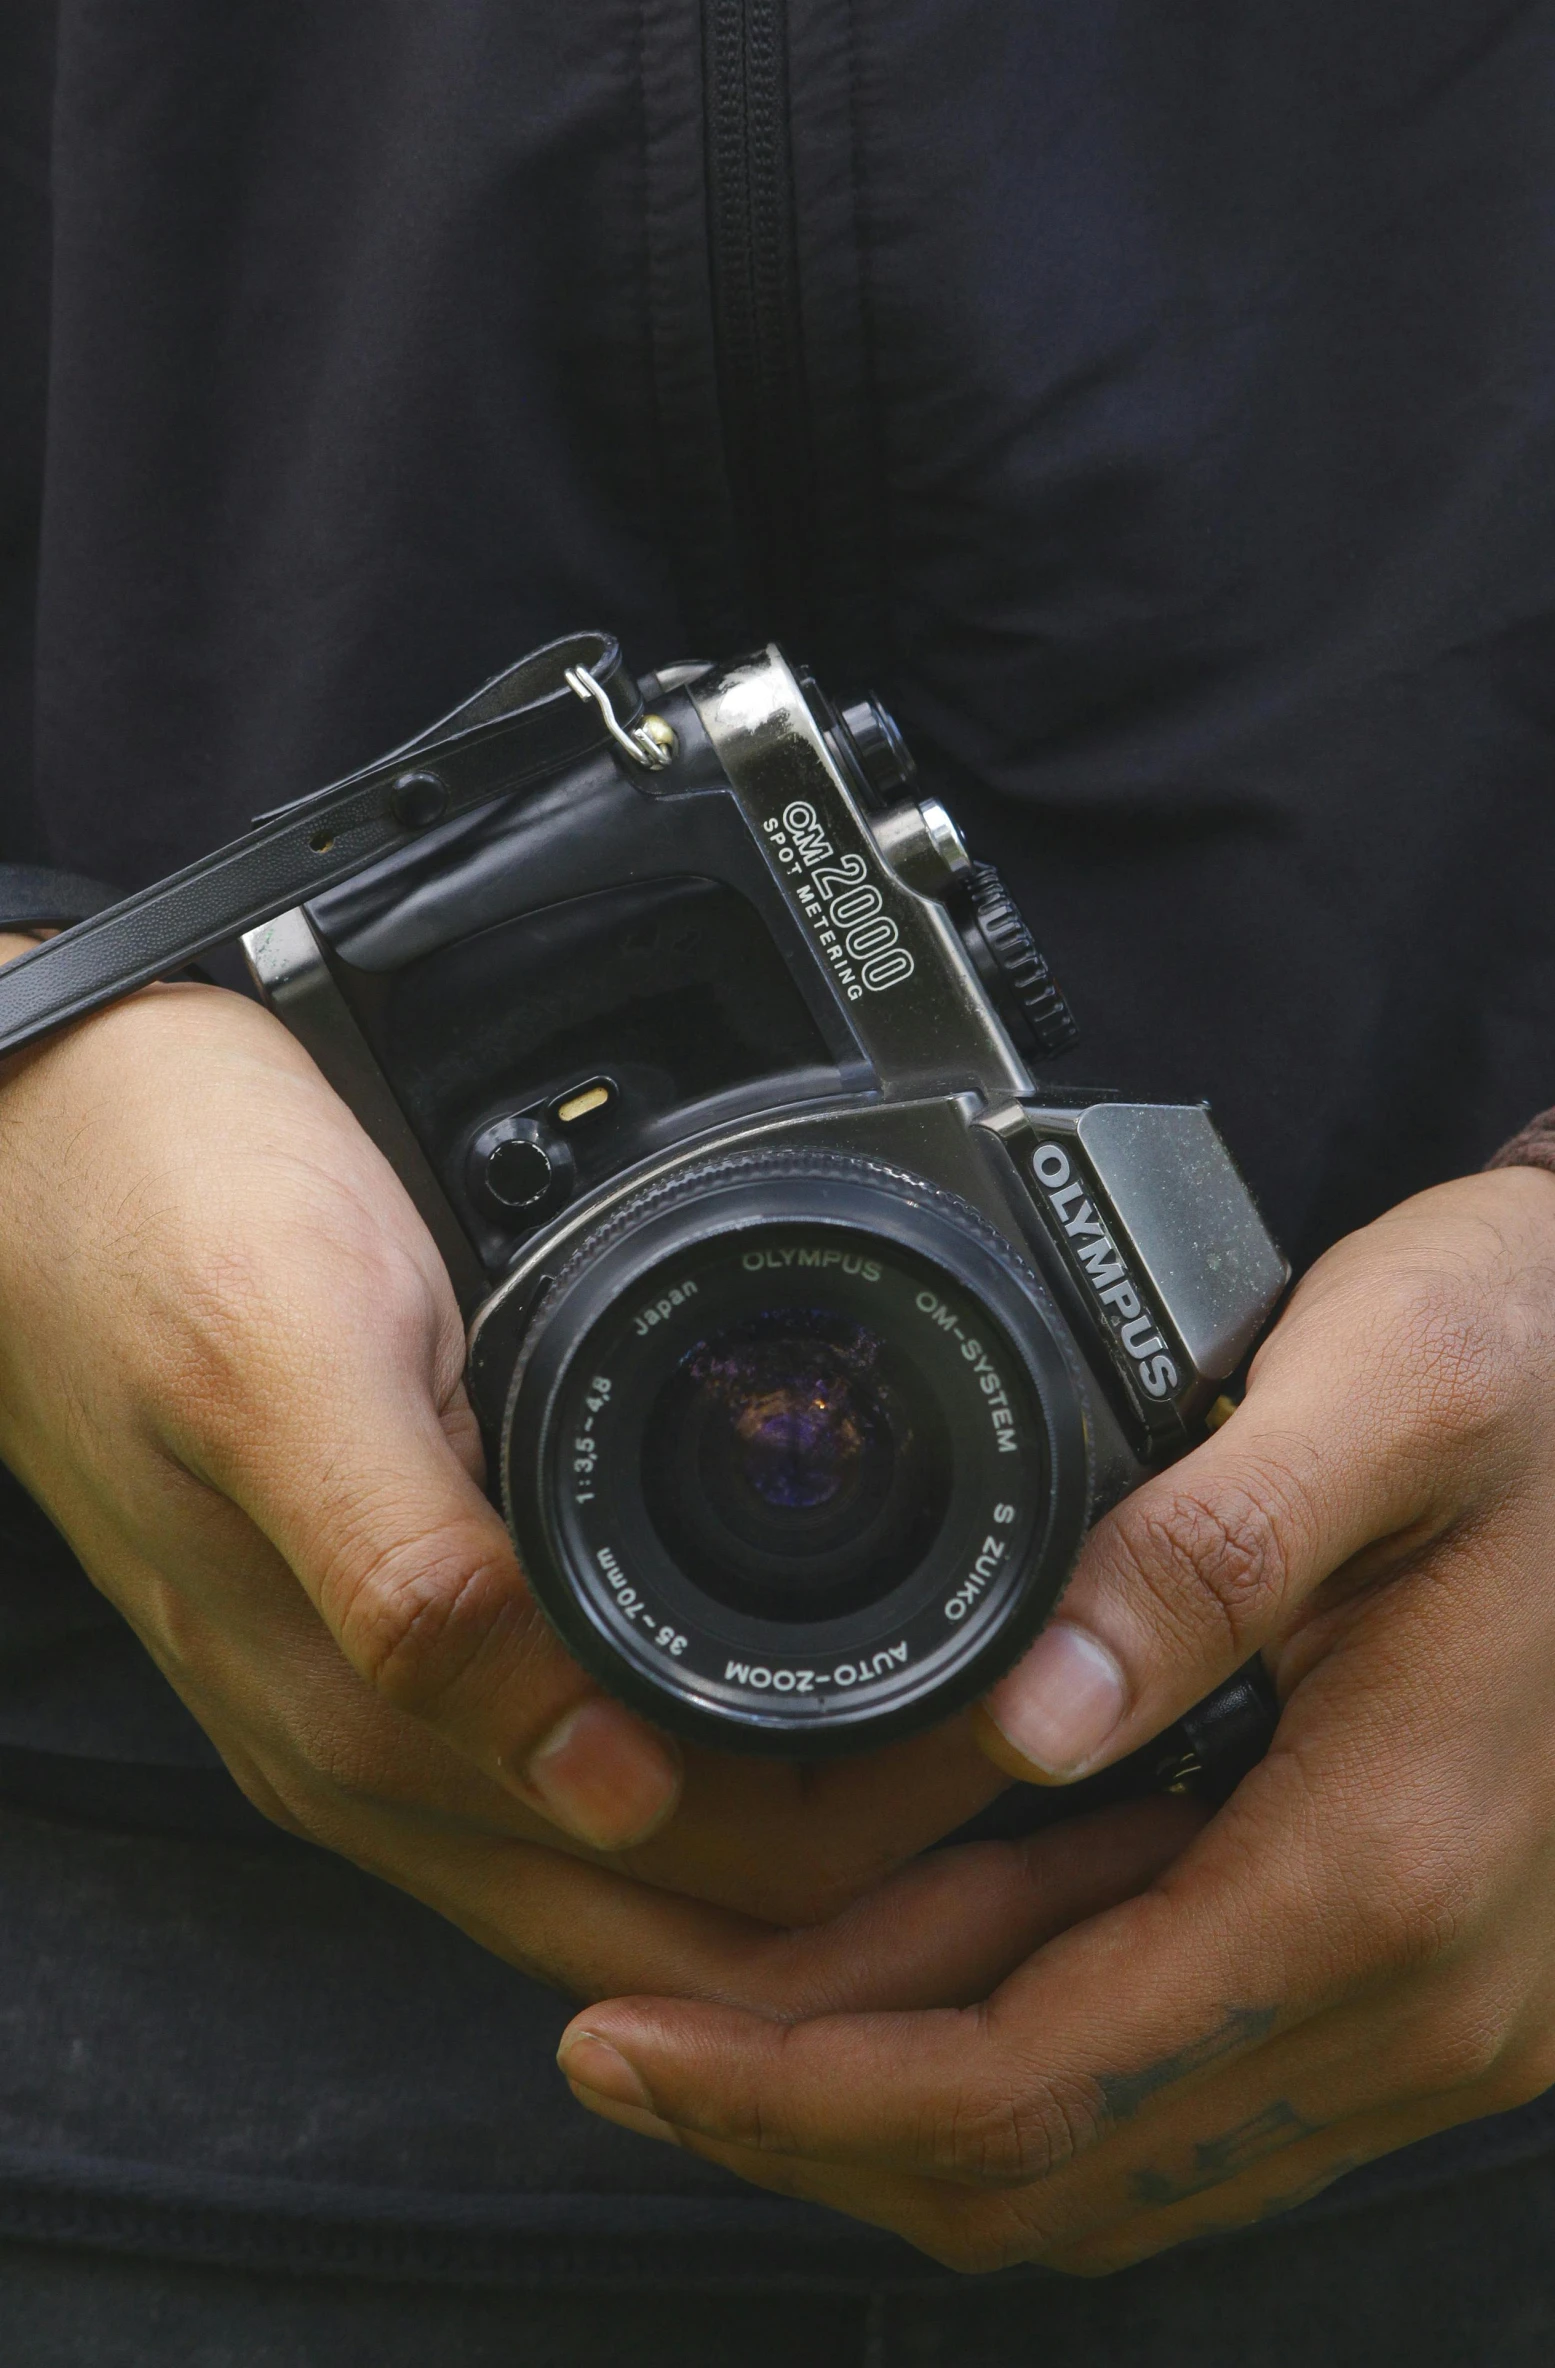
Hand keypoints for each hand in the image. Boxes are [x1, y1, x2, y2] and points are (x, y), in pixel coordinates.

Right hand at [0, 965, 1018, 1991]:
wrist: (37, 1145)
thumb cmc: (149, 1216)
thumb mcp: (283, 1360)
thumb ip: (413, 1576)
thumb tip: (595, 1778)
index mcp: (366, 1718)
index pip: (697, 1893)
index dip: (898, 1854)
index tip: (1042, 1728)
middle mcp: (391, 1750)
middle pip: (716, 1912)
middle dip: (917, 1872)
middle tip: (1079, 1742)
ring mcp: (398, 1703)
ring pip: (676, 1853)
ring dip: (851, 1824)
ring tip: (1007, 1713)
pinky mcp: (406, 1631)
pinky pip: (614, 1757)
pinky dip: (753, 1748)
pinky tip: (835, 1672)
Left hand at [558, 1169, 1554, 2267]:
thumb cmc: (1546, 1369)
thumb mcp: (1390, 1392)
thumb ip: (1212, 1552)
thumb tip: (1034, 1715)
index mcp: (1378, 1868)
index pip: (1030, 2078)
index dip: (800, 2087)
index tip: (632, 2039)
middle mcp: (1417, 1996)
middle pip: (1049, 2166)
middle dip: (807, 2120)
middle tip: (626, 2037)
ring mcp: (1437, 2013)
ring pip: (1113, 2167)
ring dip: (899, 2119)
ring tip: (727, 2028)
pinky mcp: (1433, 1983)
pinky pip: (1187, 2105)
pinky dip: (1026, 2083)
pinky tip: (920, 1997)